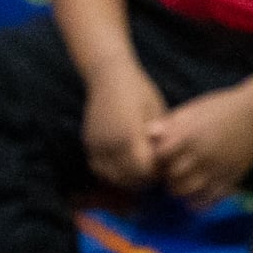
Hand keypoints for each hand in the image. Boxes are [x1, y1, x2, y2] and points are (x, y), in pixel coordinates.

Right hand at [84, 70, 169, 191]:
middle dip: (142, 178)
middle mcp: (109, 143)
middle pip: (127, 178)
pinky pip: (99, 167)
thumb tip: (164, 162)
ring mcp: (96, 143)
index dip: (155, 172)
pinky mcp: (88, 142)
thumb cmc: (140, 91)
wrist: (108, 74)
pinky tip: (124, 165)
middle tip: (154, 171)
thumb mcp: (157, 114)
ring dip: (125, 178)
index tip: (164, 166)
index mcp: (129, 135)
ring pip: (110, 176)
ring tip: (139, 169)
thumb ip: (160, 140)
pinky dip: (111, 171)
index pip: (143, 170)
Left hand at [147, 86, 252, 206]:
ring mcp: (216, 168)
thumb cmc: (222, 107)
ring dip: (181, 190)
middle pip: (171, 178)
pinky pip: (209, 199)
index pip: (159, 157)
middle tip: (173, 173)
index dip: (157, 159)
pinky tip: (198, 192)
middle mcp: (201, 153)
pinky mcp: (231, 178)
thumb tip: (149, 134)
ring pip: (187, 192)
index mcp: (188, 134)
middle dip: (168, 177)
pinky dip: (199, 201)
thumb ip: (172, 123)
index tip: (162, 157)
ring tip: (185, 182)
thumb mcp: (194, 108)